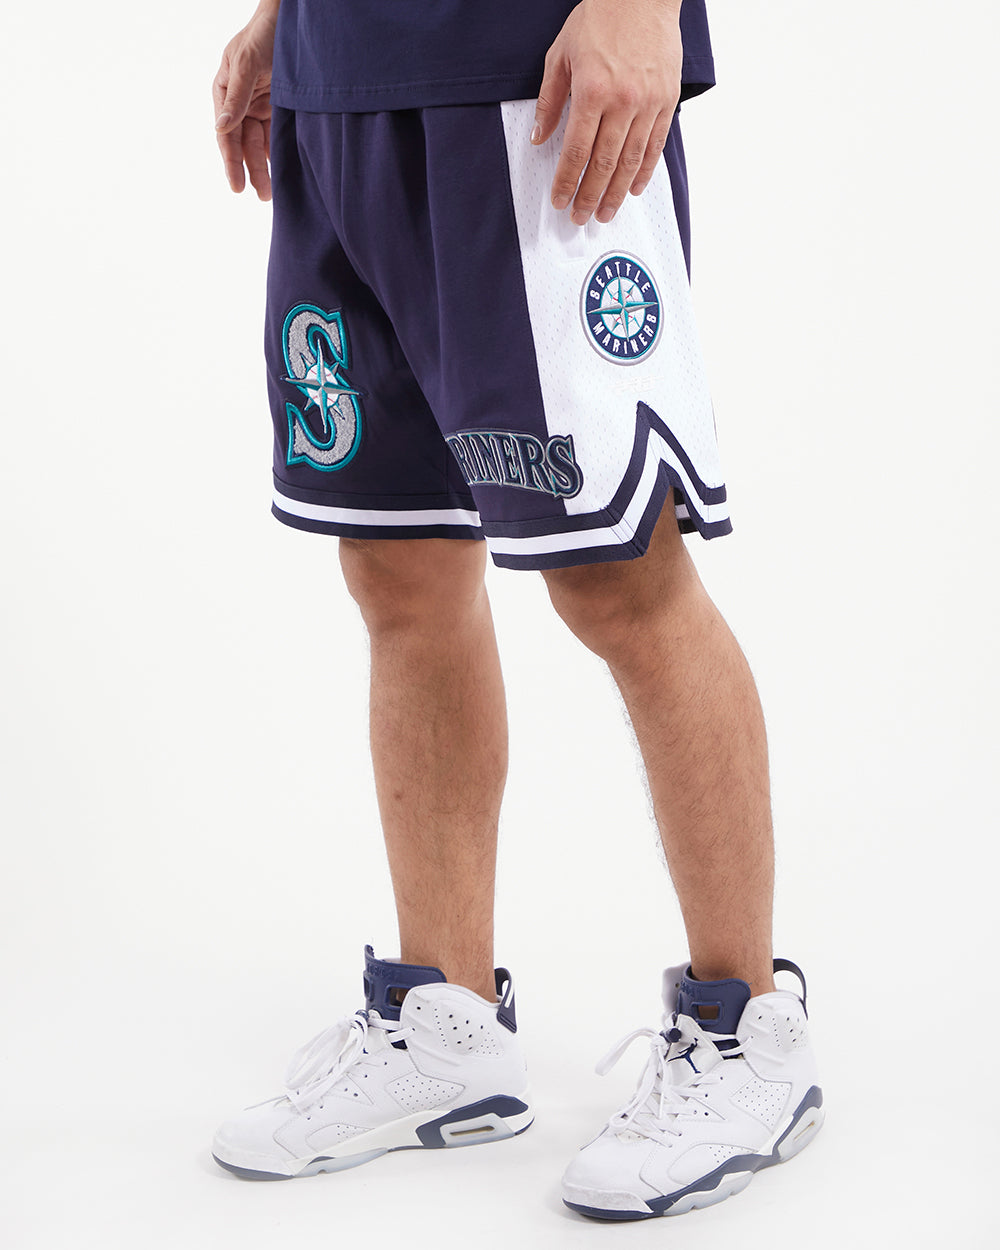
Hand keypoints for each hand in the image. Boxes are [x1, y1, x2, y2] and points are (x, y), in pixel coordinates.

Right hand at [212, 9, 278, 199]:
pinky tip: (285, 171)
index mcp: (225, 91)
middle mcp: (241, 102)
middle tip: (261, 196)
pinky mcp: (280, 107)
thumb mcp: (247, 64)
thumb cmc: (263, 35)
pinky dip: (280, 153)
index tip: (237, 186)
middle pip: (244, 143)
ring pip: (261, 143)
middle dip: (252, 170)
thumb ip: (236, 97)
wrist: (292, 21)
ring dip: (265, 166)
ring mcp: (260, 105)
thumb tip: (220, 128)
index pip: (226, 134)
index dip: (231, 161)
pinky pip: (277, 135)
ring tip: (272, 192)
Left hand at [532, 0, 682, 224]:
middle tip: (580, 217)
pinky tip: (632, 189)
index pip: (576, 152)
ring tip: (604, 213)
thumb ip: (549, 100)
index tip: (560, 200)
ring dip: (615, 193)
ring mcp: (648, 103)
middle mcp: (622, 101)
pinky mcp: (667, 101)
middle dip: (589, 196)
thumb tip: (539, 137)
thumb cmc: (601, 17)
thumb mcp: (562, 54)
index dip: (567, 182)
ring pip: (631, 162)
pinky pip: (655, 146)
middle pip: (603, 164)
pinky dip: (644, 172)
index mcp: (592, 91)